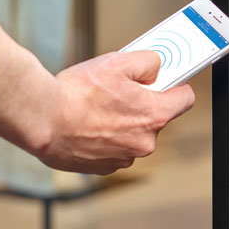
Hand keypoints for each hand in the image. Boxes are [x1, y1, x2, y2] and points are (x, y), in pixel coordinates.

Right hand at [30, 50, 195, 174]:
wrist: (42, 118)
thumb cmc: (76, 94)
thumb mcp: (118, 62)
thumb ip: (147, 62)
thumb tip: (156, 65)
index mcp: (154, 115)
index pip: (185, 99)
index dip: (175, 86)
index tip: (166, 81)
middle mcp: (144, 142)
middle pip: (156, 117)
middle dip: (141, 104)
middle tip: (118, 90)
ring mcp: (123, 157)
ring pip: (133, 134)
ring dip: (121, 122)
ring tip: (97, 108)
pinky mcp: (104, 167)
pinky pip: (114, 147)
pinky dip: (105, 137)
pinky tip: (88, 124)